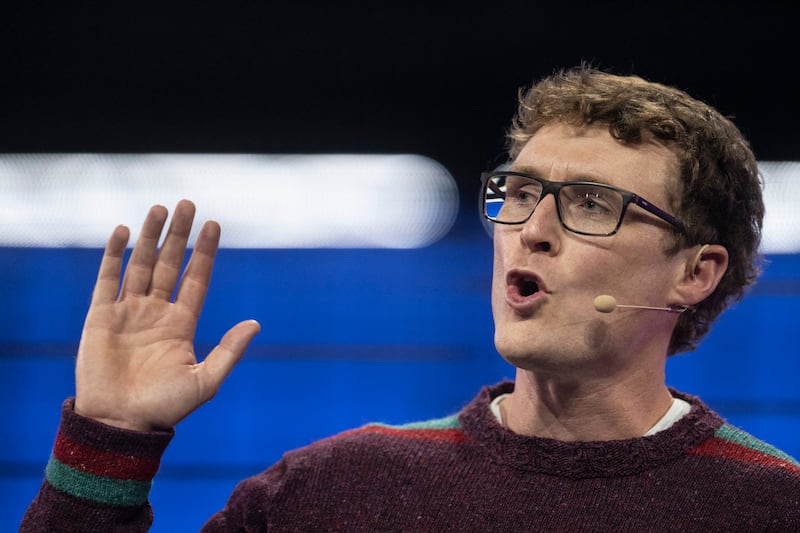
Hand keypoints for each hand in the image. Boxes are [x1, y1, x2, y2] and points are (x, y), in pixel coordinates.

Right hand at [74, 200, 260, 430]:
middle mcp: (156, 312)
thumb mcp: (204, 380)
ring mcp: (128, 312)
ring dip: (149, 237)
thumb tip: (256, 324)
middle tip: (187, 204)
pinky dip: (114, 255)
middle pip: (170, 264)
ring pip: (141, 265)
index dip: (205, 252)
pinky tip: (124, 232)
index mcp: (181, 324)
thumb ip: (229, 351)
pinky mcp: (100, 317)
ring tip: (159, 208)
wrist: (120, 425)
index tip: (214, 225)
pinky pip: (108, 279)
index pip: (196, 278)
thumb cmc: (164, 408)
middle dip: (178, 235)